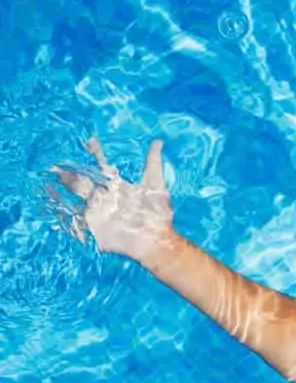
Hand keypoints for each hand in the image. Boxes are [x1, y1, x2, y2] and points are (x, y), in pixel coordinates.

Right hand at [50, 137, 174, 266]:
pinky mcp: (96, 227)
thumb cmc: (158, 215)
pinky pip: (76, 219)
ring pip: (76, 197)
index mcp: (117, 185)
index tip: (90, 140)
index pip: (102, 165)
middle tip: (56, 164)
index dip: (96, 153)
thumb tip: (158, 142)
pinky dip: (64, 212)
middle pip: (83, 180)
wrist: (156, 242)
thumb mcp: (156, 186)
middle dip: (69, 172)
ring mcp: (99, 211)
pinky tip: (54, 205)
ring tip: (49, 181)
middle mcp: (105, 196)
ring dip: (63, 189)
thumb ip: (153, 163)